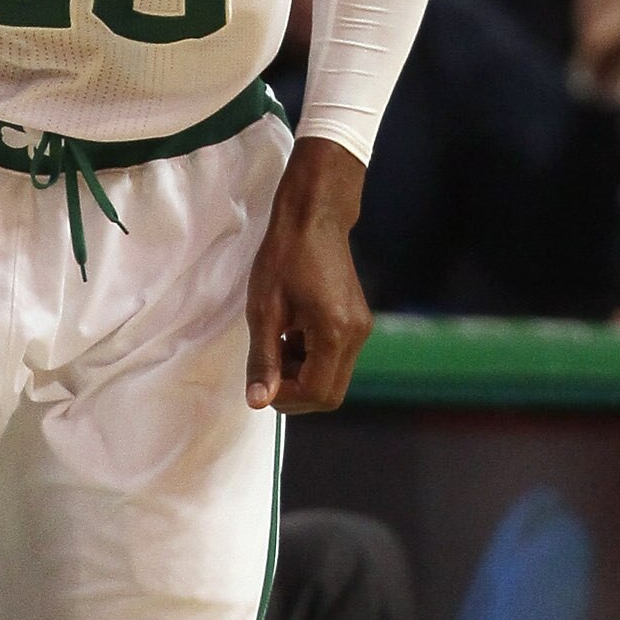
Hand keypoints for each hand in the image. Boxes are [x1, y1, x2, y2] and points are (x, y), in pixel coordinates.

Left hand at [244, 139, 372, 415]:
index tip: (261, 380)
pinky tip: (291, 334)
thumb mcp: (263, 309)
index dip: (285, 397)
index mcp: (335, 332)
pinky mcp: (358, 323)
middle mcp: (356, 336)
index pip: (316, 393)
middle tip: (267, 367)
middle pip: (330, 395)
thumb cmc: (285, 256)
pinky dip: (311, 360)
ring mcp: (361, 330)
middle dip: (295, 392)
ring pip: (333, 379)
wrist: (314, 218)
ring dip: (301, 375)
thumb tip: (258, 401)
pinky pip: (335, 359)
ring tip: (276, 343)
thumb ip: (263, 359)